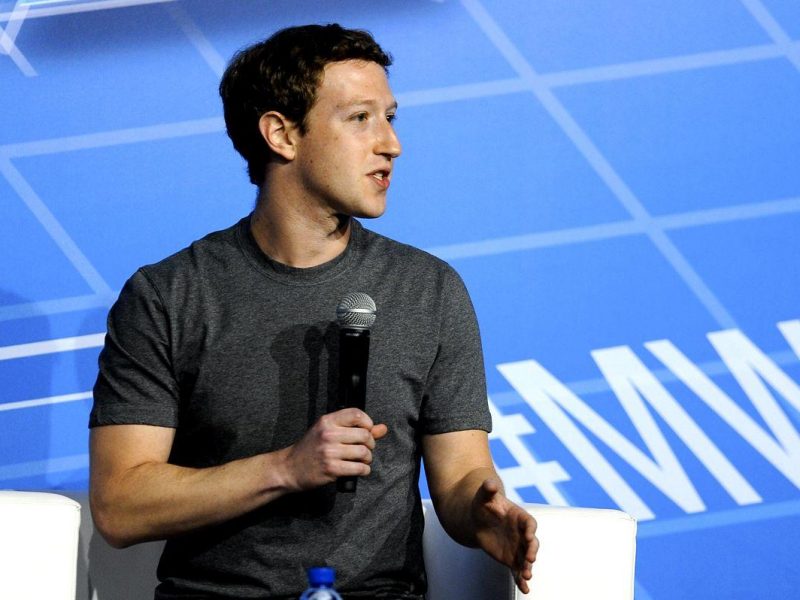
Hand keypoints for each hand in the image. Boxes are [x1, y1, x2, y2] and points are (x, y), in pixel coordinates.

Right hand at [280, 408, 387, 491]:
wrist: (289, 468)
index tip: (367, 431)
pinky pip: (359, 468)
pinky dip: (364, 470)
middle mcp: (328, 434)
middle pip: (365, 435)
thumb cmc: (310, 448)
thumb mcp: (329, 432)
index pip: (356, 414)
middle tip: (365, 449)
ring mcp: (329, 452)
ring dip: (368, 459)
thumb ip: (356, 428)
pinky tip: (359, 469)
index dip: (368, 423)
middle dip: (371, 444)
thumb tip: (382, 428)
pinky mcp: (331, 469)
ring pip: (364, 452)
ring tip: (362, 460)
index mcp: (327, 421)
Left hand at [472, 478, 538, 593]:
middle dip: (532, 551)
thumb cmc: (482, 504)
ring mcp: (517, 547)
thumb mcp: (483, 495)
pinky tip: (525, 589)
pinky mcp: (511, 558)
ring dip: (528, 567)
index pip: (529, 523)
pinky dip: (521, 580)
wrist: (477, 518)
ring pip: (526, 559)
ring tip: (526, 576)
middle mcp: (522, 533)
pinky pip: (517, 570)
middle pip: (532, 543)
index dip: (530, 530)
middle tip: (530, 559)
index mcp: (519, 516)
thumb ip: (488, 489)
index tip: (529, 536)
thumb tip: (490, 483)